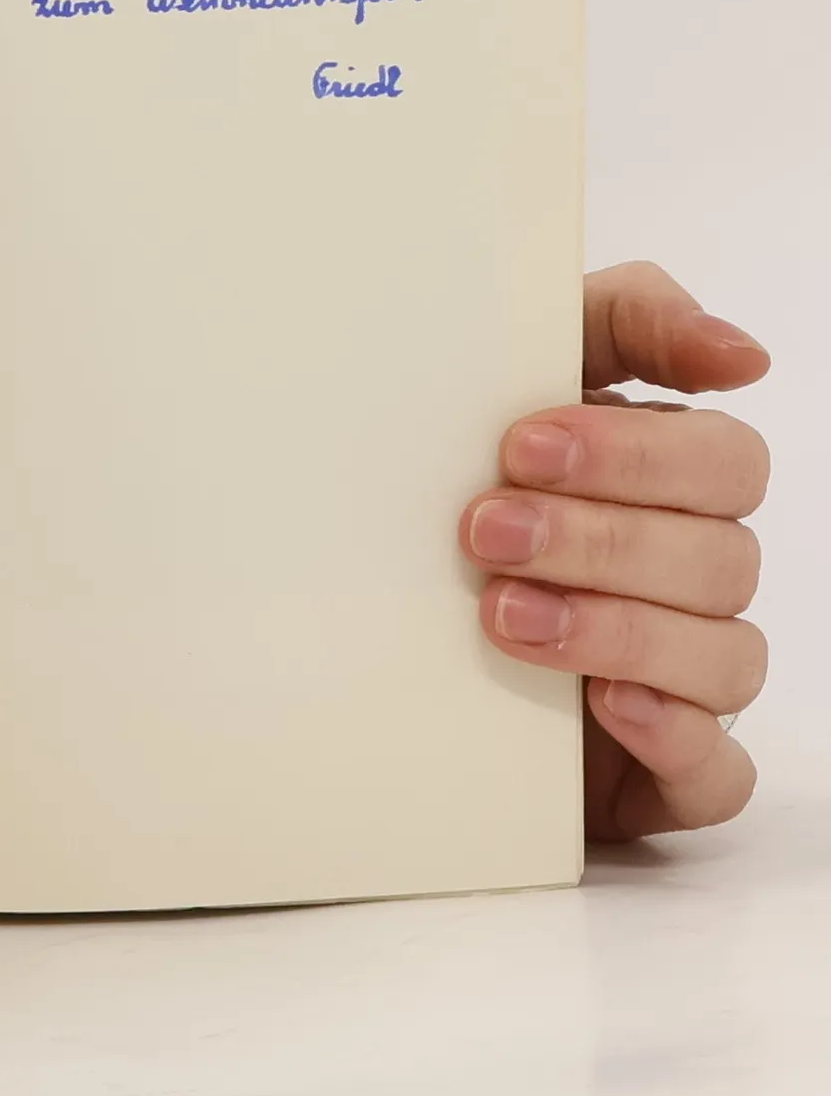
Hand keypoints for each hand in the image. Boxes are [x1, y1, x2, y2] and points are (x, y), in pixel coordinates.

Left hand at [460, 263, 769, 841]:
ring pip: (722, 655)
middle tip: (483, 527)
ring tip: (502, 615)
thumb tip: (742, 352)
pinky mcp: (663, 772)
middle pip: (718, 552)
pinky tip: (606, 703)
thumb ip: (621, 322)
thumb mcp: (498, 382)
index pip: (719, 458)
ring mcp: (686, 676)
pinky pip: (714, 773)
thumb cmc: (443, 488)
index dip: (633, 452)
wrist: (353, 633)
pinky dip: (672, 737)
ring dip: (613, 627)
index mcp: (666, 483)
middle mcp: (689, 574)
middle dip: (599, 536)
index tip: (524, 440)